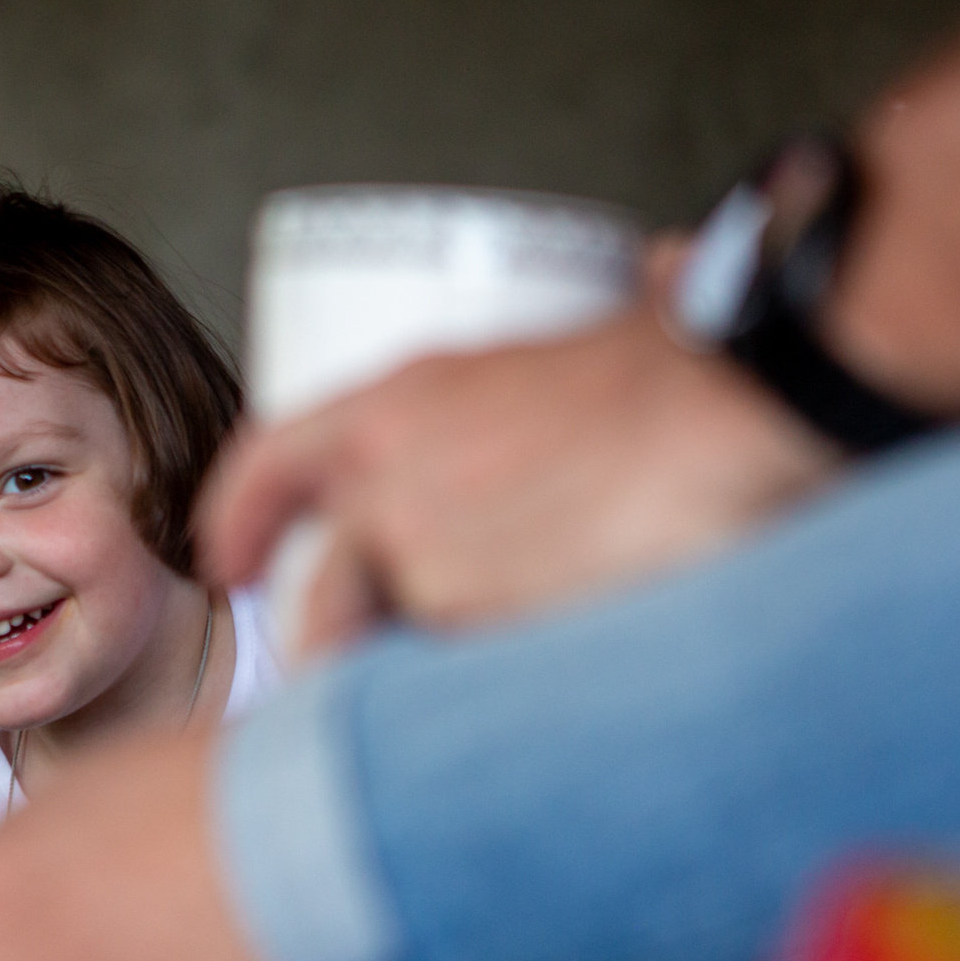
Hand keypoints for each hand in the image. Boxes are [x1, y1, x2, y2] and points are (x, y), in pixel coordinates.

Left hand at [198, 278, 839, 644]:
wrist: (731, 407)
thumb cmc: (686, 360)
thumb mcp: (591, 325)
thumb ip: (587, 326)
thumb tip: (658, 269)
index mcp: (398, 401)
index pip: (270, 461)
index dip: (238, 519)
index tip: (228, 562)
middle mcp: (388, 477)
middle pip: (324, 584)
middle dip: (339, 636)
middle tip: (371, 665)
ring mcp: (425, 556)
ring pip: (401, 639)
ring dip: (439, 660)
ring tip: (503, 668)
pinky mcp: (475, 620)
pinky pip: (459, 679)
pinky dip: (489, 692)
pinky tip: (541, 687)